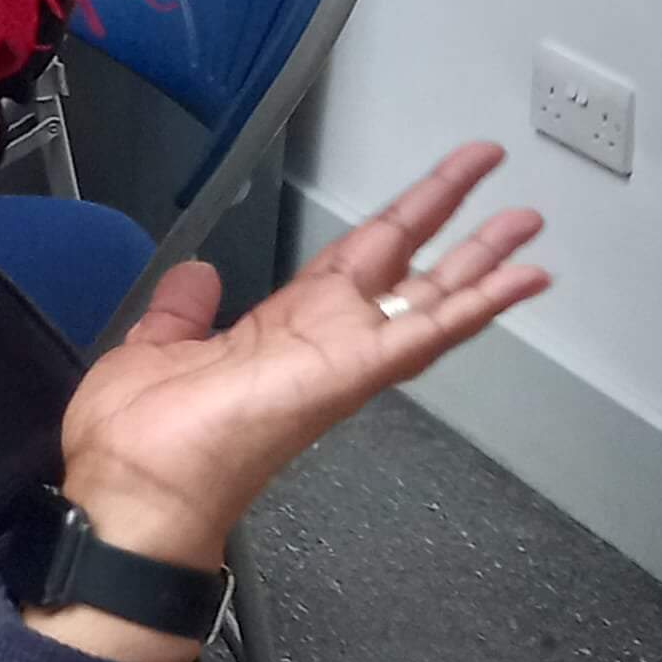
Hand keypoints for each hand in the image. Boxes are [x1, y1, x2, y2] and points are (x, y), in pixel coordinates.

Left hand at [58, 143, 548, 570]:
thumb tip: (200, 271)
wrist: (133, 491)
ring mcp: (342, 359)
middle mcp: (322, 340)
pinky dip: (474, 307)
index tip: (426, 197)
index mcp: (279, 330)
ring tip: (527, 221)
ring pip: (428, 297)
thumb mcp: (156, 346)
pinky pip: (423, 336)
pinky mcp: (348, 376)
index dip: (392, 226)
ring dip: (481, 257)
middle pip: (401, 263)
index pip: (351, 262)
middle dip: (447, 215)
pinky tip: (517, 281)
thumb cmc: (141, 439)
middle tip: (489, 169)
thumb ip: (183, 307)